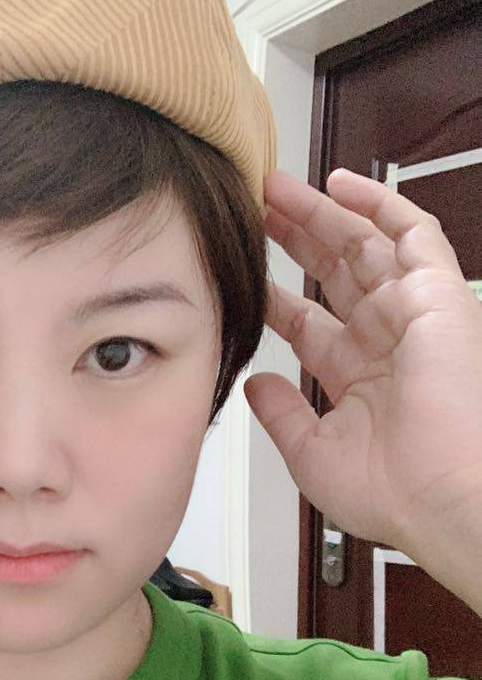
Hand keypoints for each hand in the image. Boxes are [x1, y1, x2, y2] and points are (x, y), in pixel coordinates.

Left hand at [244, 167, 481, 554]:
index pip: (306, 323)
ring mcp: (411, 314)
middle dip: (293, 240)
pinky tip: (338, 184)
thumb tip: (254, 385)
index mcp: (357, 377)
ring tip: (276, 188)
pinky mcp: (438, 295)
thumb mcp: (311, 452)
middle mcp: (384, 340)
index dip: (272, 296)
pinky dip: (378, 205)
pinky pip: (411, 233)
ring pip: (363, 245)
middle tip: (255, 211)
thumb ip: (281, 414)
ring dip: (320, 213)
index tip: (240, 273)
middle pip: (333, 274)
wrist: (438, 495)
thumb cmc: (389, 490)